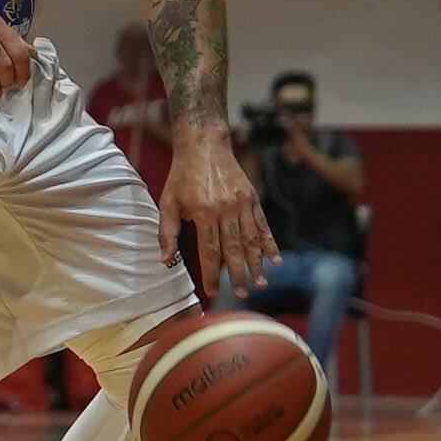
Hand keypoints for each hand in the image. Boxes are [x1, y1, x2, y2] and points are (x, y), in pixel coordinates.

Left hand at [163, 128, 275, 294]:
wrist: (204, 145)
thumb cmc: (182, 176)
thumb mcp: (168, 202)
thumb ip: (166, 232)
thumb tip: (165, 260)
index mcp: (203, 213)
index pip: (209, 251)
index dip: (211, 274)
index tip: (211, 291)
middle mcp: (225, 210)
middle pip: (234, 249)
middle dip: (238, 275)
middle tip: (242, 294)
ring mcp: (242, 204)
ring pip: (252, 240)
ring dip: (257, 264)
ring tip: (260, 284)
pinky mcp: (253, 198)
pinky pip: (263, 225)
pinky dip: (269, 243)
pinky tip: (275, 260)